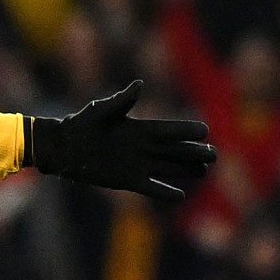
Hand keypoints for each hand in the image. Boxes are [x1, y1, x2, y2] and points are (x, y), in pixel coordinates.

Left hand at [28, 81, 216, 198]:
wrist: (65, 147)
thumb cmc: (82, 124)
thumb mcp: (102, 111)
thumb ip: (121, 101)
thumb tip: (139, 85)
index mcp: (140, 128)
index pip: (169, 130)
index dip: (186, 131)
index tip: (205, 130)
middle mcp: (142, 147)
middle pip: (174, 150)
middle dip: (194, 152)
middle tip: (214, 155)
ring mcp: (137, 164)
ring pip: (167, 167)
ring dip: (185, 170)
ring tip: (204, 172)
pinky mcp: (127, 180)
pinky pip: (150, 186)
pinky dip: (164, 191)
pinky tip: (180, 195)